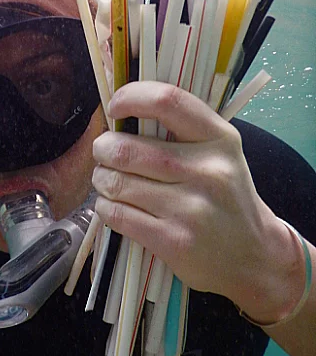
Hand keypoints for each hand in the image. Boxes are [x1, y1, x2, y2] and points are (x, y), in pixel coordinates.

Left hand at [92, 81, 303, 320]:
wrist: (254, 256)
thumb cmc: (225, 198)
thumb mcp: (219, 155)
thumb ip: (179, 132)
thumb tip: (121, 114)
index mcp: (219, 138)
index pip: (166, 101)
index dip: (129, 98)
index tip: (114, 108)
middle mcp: (208, 171)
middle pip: (126, 149)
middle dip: (102, 149)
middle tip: (103, 153)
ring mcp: (191, 209)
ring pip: (116, 182)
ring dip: (101, 179)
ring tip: (107, 180)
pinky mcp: (174, 241)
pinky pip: (116, 213)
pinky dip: (105, 206)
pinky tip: (113, 204)